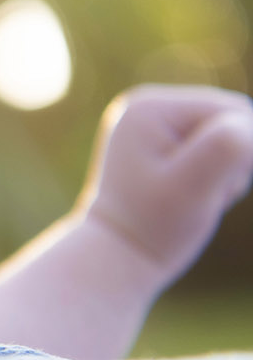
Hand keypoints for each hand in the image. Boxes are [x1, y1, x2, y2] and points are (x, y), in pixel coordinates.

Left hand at [78, 85, 252, 282]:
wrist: (120, 255)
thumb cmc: (154, 226)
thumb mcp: (194, 187)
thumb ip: (228, 146)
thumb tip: (250, 121)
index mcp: (149, 106)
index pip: (234, 111)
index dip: (240, 154)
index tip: (203, 188)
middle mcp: (146, 104)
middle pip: (233, 120)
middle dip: (233, 162)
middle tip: (197, 195)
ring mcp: (153, 122)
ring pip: (230, 137)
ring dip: (226, 171)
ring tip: (189, 196)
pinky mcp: (163, 140)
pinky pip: (217, 150)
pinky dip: (216, 175)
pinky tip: (187, 192)